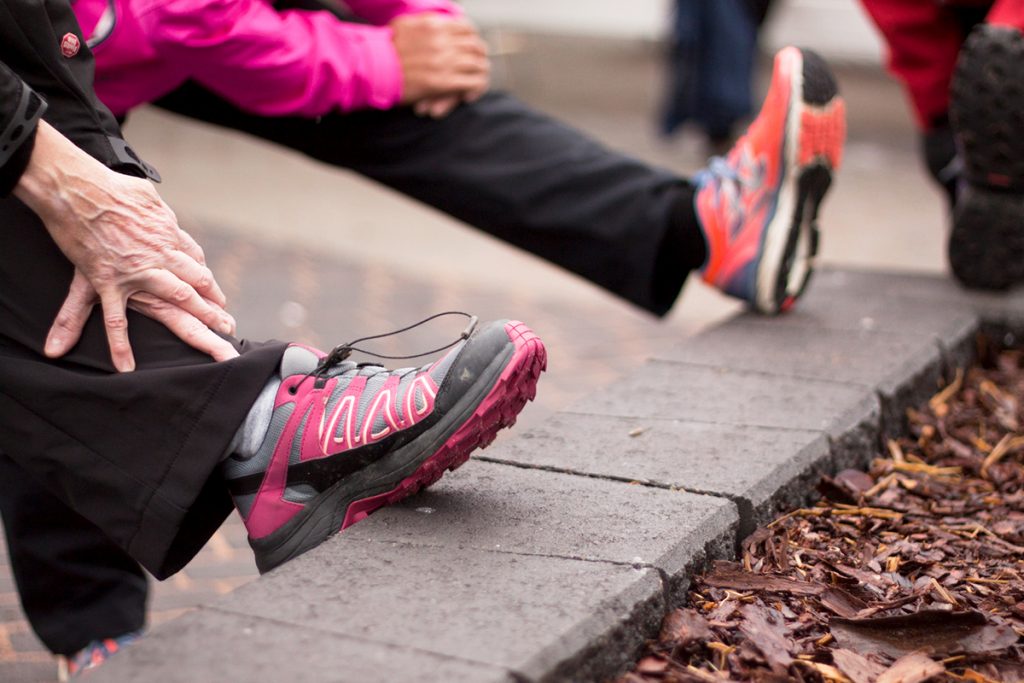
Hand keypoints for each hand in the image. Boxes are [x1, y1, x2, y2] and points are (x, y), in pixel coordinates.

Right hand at [14, 121, 238, 370]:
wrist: (82, 189)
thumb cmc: (112, 190)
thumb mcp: (146, 199)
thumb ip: (157, 214)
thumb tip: (165, 218)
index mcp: (169, 242)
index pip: (196, 267)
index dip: (209, 286)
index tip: (221, 300)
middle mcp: (162, 260)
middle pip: (196, 289)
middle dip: (215, 310)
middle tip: (231, 329)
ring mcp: (138, 274)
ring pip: (175, 304)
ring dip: (200, 328)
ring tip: (219, 348)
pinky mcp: (110, 282)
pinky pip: (115, 319)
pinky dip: (120, 344)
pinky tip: (126, 367)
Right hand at [390, 14, 489, 107]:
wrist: (374, 71)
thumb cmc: (385, 51)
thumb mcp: (404, 25)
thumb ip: (424, 22)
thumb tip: (438, 20)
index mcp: (434, 25)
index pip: (467, 28)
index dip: (473, 39)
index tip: (471, 49)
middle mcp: (442, 41)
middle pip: (476, 47)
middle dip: (479, 58)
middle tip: (477, 67)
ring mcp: (445, 61)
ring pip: (478, 65)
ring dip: (479, 74)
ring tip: (475, 82)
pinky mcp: (444, 81)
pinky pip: (472, 82)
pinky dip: (475, 88)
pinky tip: (469, 94)